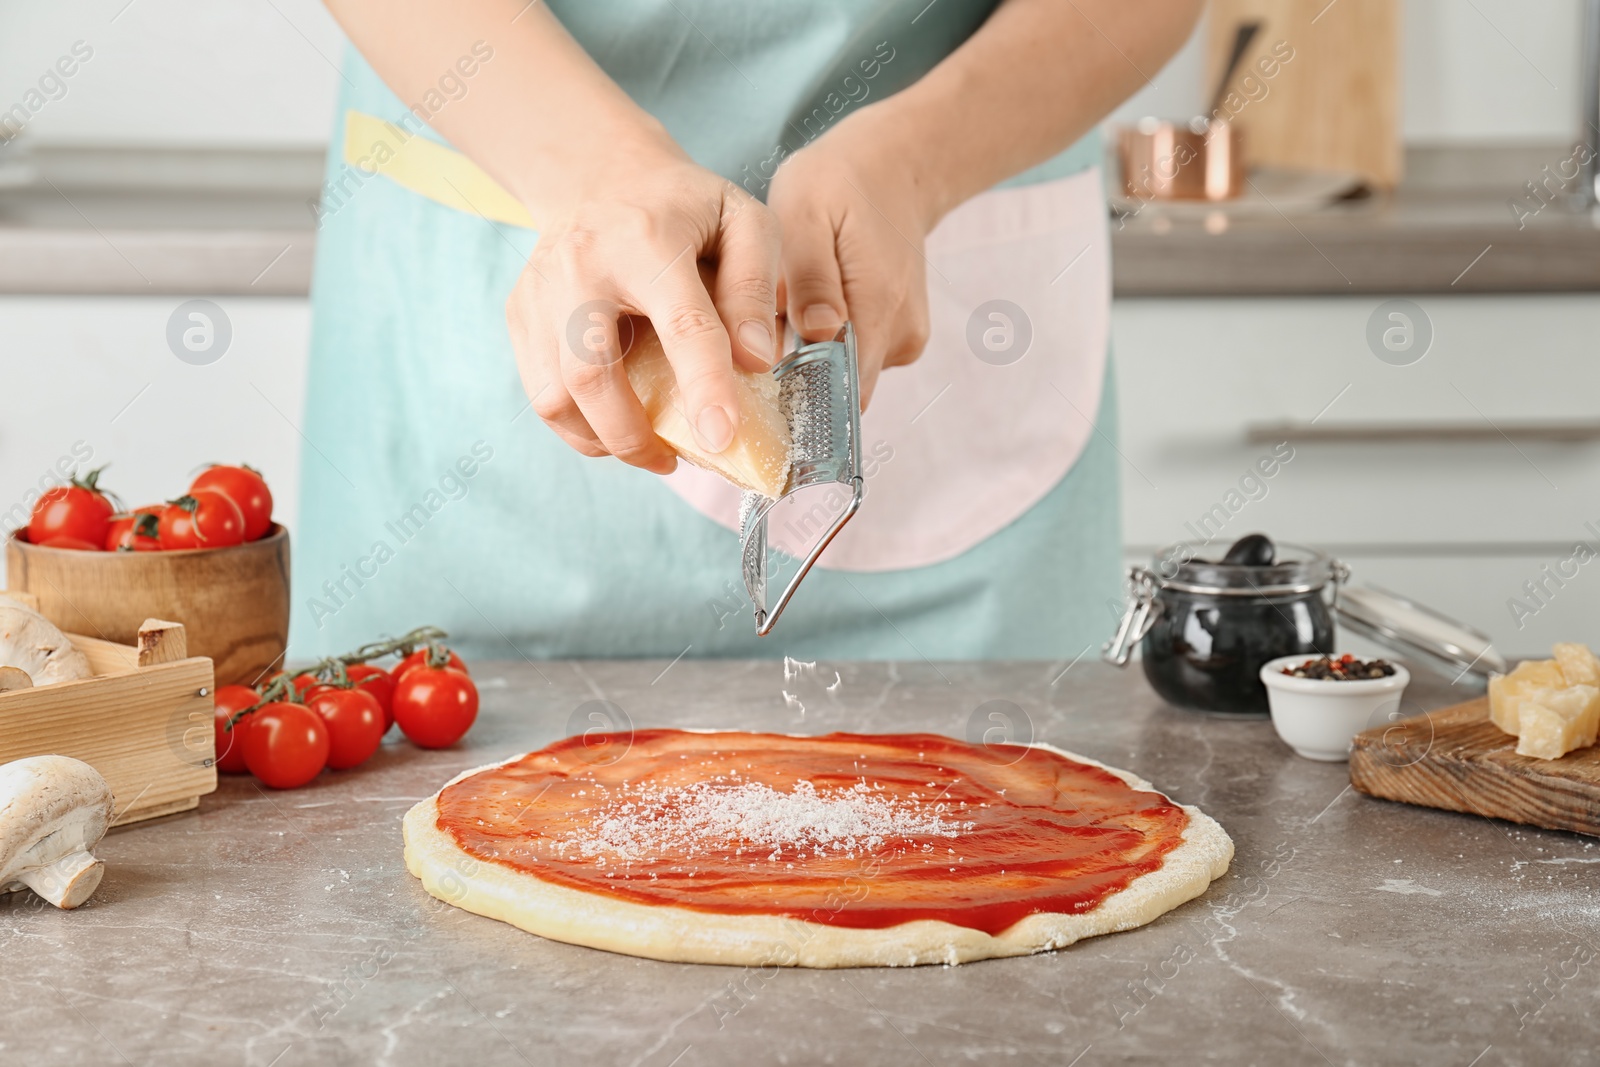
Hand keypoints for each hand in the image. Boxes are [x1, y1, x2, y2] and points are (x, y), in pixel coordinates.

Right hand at [506, 138, 781, 472]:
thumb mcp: (742, 222)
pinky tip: (613, 422)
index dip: (704, 386)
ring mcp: (540, 292)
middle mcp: (582, 267)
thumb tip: (755, 360)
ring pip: (554, 396)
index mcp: (648, 242)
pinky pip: (540, 392)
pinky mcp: (519, 313)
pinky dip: (577, 424)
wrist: (600, 175)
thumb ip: (756, 286)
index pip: (680, 324)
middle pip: (590, 375)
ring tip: (645, 447)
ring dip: (601, 440)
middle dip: (631, 435)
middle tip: (671, 460)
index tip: (722, 438)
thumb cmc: (684, 209)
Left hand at [766, 110, 940, 406]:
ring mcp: (904, 339)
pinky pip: (852, 360)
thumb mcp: (807, 214)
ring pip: (843, 377)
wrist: (893, 169)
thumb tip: (816, 334)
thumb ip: (811, 278)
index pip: (838, 390)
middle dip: (793, 382)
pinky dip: (823, 348)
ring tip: (780, 318)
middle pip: (838, 392)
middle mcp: (900, 333)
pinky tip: (804, 313)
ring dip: (807, 363)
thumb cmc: (839, 185)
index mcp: (879, 306)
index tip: (750, 393)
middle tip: (752, 347)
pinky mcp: (897, 337)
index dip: (792, 402)